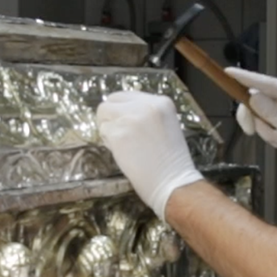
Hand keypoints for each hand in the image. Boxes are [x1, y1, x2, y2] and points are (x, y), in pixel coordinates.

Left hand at [95, 91, 204, 219]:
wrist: (172, 181)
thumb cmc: (171, 161)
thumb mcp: (166, 125)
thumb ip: (147, 114)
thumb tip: (123, 112)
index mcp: (161, 102)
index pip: (127, 95)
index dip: (122, 110)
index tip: (126, 124)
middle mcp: (145, 105)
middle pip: (111, 101)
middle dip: (111, 116)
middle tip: (120, 134)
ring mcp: (130, 118)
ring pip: (103, 114)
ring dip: (108, 129)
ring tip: (124, 145)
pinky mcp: (118, 133)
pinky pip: (103, 132)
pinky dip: (109, 142)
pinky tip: (123, 153)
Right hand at [226, 67, 276, 191]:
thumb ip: (272, 112)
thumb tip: (252, 95)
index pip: (265, 83)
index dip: (245, 78)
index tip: (228, 72)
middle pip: (256, 100)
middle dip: (255, 118)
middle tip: (250, 131)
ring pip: (259, 115)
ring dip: (267, 131)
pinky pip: (265, 125)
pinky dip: (271, 136)